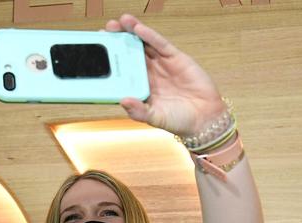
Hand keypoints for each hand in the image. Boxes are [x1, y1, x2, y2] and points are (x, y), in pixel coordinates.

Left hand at [107, 13, 226, 136]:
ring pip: (143, 45)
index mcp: (139, 88)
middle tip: (105, 30)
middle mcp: (148, 74)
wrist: (205, 117)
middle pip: (129, 54)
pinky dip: (150, 36)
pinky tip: (139, 29)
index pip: (121, 71)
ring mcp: (161, 65)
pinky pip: (160, 44)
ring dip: (131, 33)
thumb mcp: (155, 118)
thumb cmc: (178, 120)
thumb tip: (123, 101)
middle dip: (117, 41)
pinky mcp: (175, 58)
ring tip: (119, 22)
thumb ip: (139, 111)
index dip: (111, 61)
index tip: (97, 51)